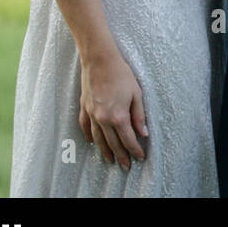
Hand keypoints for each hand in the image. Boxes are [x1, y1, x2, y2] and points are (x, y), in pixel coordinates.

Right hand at [79, 48, 147, 169]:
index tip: (140, 157)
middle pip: (112, 143)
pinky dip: (89, 136)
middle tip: (125, 166)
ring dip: (104, 151)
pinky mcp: (84, 108)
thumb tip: (143, 133)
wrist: (100, 60)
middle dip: (121, 156)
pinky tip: (92, 142)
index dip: (135, 150)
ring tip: (109, 160)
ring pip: (98, 139)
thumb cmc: (121, 74)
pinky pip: (85, 127)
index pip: (128, 139)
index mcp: (118, 116)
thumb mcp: (137, 94)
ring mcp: (91, 114)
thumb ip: (139, 115)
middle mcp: (103, 119)